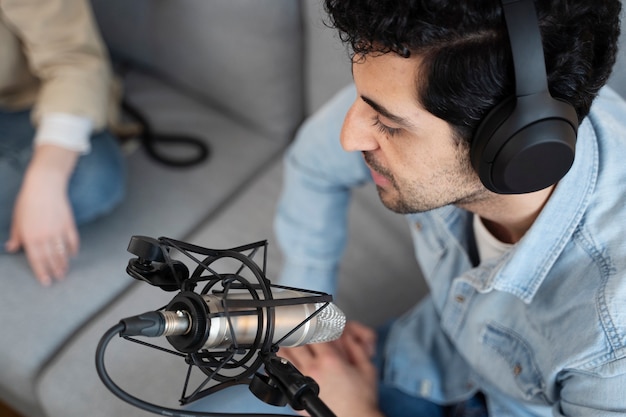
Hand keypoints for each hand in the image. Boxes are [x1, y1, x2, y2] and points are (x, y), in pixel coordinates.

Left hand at [5, 145, 79, 285]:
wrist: (45, 186)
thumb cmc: (27, 201)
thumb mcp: (17, 219)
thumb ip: (16, 236)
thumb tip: (11, 248)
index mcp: (30, 237)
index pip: (37, 260)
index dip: (41, 272)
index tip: (46, 281)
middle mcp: (45, 236)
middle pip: (51, 258)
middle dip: (55, 270)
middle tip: (58, 279)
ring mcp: (58, 231)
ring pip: (62, 252)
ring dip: (64, 263)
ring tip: (65, 271)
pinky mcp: (68, 224)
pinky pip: (72, 240)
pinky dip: (73, 249)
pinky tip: (73, 254)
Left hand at [279, 321, 383, 416]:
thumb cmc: (361, 399)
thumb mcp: (367, 367)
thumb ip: (356, 346)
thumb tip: (346, 334)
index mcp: (330, 360)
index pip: (315, 333)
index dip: (316, 327)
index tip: (317, 327)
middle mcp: (313, 369)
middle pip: (295, 342)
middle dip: (299, 335)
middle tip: (302, 335)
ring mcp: (303, 383)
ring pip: (284, 357)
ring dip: (287, 350)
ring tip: (292, 347)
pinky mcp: (296, 398)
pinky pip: (284, 378)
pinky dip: (286, 369)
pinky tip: (291, 367)